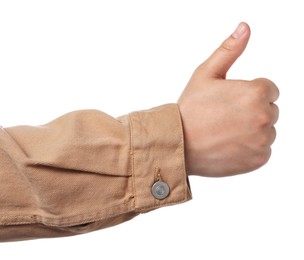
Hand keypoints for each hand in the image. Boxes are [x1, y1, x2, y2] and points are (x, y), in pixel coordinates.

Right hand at [178, 22, 278, 176]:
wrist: (178, 143)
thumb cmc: (190, 108)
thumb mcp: (206, 74)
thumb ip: (229, 50)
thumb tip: (244, 28)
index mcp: (256, 92)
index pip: (268, 89)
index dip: (247, 94)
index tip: (229, 102)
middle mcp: (265, 116)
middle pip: (269, 110)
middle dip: (251, 111)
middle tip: (224, 118)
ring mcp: (263, 140)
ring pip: (266, 131)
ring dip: (251, 131)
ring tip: (224, 132)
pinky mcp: (258, 160)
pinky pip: (262, 150)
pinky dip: (249, 149)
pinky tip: (228, 146)